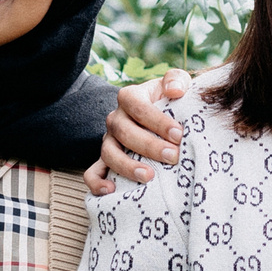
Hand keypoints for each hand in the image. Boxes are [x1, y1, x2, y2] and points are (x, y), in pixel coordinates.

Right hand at [85, 69, 190, 196]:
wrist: (162, 120)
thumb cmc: (170, 102)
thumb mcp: (175, 84)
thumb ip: (176, 79)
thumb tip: (175, 90)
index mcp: (129, 97)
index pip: (137, 106)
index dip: (157, 121)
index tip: (179, 134)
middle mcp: (115, 118)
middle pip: (124, 132)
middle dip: (149, 146)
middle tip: (173, 157)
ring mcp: (108, 141)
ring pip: (108, 153)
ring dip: (127, 166)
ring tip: (149, 177)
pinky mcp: (106, 161)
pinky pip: (92, 172)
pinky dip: (97, 182)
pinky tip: (111, 191)